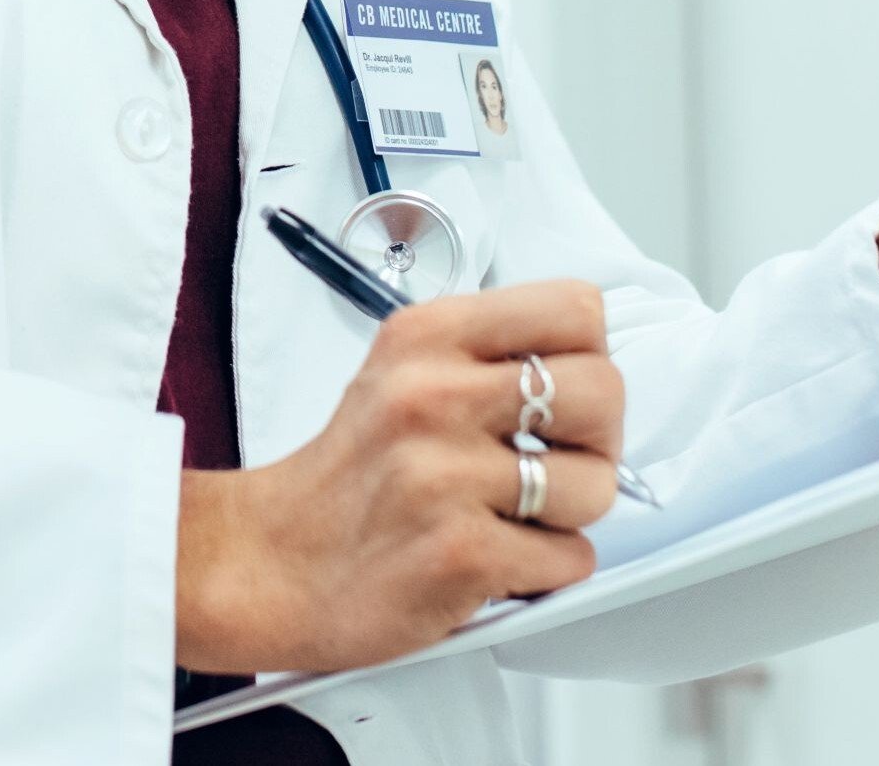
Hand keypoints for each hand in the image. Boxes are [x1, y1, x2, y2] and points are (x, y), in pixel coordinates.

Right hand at [176, 280, 626, 675]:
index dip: (588, 357)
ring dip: (571, 514)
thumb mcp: (402, 371)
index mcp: (428, 336)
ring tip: (518, 516)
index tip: (562, 393)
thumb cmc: (349, 474)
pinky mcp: (460, 552)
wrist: (273, 560)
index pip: (578, 308)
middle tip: (558, 462)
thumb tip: (590, 369)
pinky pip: (570, 558)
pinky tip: (496, 558)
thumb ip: (488, 357)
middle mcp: (434, 395)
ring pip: (597, 484)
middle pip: (604, 391)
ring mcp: (446, 475)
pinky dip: (545, 570)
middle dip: (598, 439)